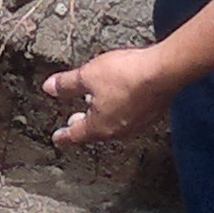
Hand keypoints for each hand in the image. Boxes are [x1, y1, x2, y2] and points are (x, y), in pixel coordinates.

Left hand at [43, 44, 178, 146]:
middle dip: (83, 125)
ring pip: (113, 124)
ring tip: (96, 104)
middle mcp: (118, 130)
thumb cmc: (126, 76)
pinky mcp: (151, 114)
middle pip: (95, 131)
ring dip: (102, 115)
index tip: (58, 139)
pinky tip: (120, 97)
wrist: (163, 72)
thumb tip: (50, 88)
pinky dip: (119, 109)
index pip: (76, 135)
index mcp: (99, 126)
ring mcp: (137, 124)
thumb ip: (67, 84)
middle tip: (75, 120)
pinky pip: (129, 116)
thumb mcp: (87, 76)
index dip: (64, 136)